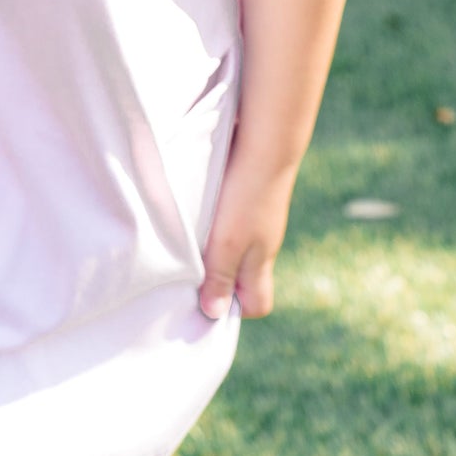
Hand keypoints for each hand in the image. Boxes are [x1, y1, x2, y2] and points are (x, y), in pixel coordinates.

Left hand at [198, 152, 298, 320]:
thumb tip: (214, 314)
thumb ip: (220, 277)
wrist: (266, 141)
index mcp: (262, 260)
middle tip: (189, 271)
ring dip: (212, 246)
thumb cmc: (247, 195)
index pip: (258, 303)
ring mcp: (258, 217)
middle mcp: (263, 242)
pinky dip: (215, 221)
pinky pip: (232, 219)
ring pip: (235, 246)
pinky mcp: (250, 195)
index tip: (206, 299)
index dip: (234, 308)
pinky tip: (199, 209)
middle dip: (217, 278)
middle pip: (243, 275)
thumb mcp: (228, 243)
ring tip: (188, 239)